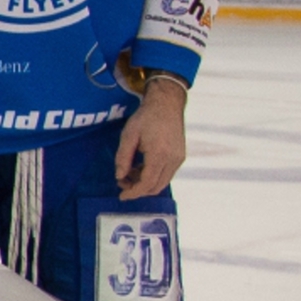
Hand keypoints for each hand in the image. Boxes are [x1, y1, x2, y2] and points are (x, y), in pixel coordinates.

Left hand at [117, 76, 188, 198]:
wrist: (167, 104)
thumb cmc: (146, 117)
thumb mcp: (128, 136)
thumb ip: (123, 158)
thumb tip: (120, 176)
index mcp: (159, 155)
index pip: (147, 183)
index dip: (133, 193)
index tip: (122, 196)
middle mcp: (173, 160)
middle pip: (156, 187)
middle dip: (138, 189)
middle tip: (122, 183)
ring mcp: (179, 158)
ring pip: (162, 182)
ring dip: (146, 183)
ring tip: (130, 173)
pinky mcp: (180, 156)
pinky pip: (167, 174)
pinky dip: (153, 176)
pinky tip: (141, 167)